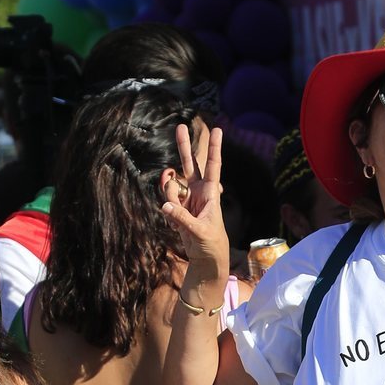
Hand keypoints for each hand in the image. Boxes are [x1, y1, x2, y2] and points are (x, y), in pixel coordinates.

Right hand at [161, 124, 229, 283]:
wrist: (206, 258)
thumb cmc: (211, 244)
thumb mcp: (200, 232)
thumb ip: (182, 218)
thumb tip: (166, 206)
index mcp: (210, 193)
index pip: (213, 167)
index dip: (214, 149)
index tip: (218, 130)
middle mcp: (198, 192)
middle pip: (189, 165)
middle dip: (184, 146)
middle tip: (180, 126)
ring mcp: (186, 199)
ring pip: (171, 187)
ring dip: (171, 199)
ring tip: (178, 217)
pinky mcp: (177, 208)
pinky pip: (166, 203)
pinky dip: (169, 214)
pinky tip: (177, 226)